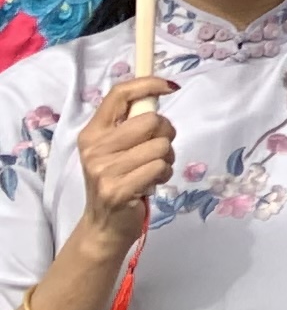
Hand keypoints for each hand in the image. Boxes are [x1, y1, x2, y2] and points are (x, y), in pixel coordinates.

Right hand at [70, 73, 177, 248]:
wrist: (105, 225)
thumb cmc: (119, 179)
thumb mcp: (118, 148)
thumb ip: (132, 123)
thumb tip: (161, 90)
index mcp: (93, 132)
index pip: (119, 94)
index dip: (148, 84)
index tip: (171, 87)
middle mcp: (95, 148)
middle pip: (151, 120)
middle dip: (165, 133)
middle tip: (156, 151)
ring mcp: (104, 170)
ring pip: (160, 146)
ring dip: (166, 159)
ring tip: (151, 171)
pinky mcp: (118, 190)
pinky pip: (159, 168)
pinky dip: (163, 175)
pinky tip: (150, 184)